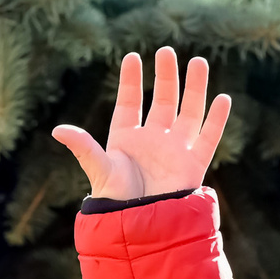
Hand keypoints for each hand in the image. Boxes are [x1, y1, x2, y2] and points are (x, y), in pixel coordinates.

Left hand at [52, 46, 231, 201]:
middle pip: (163, 100)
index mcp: (126, 138)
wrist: (141, 227)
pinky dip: (217, 119)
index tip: (133, 57)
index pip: (131, 102)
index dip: (132, 80)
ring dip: (194, 88)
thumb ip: (83, 147)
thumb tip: (57, 130)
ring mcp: (174, 150)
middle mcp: (152, 140)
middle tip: (166, 52)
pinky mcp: (192, 164)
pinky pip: (208, 137)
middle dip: (165, 76)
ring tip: (198, 62)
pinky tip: (222, 99)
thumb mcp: (99, 170)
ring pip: (188, 112)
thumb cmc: (116, 200)